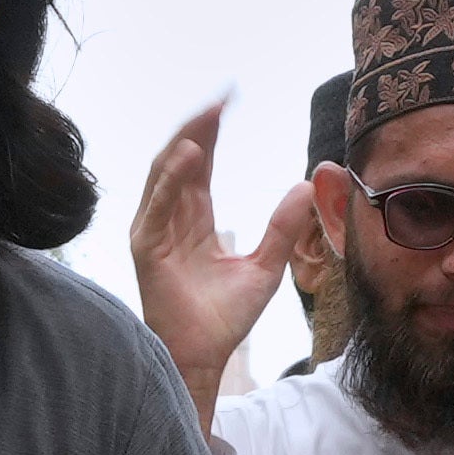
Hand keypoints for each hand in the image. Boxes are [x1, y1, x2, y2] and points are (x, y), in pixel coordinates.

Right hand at [131, 101, 302, 407]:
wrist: (204, 356)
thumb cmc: (225, 318)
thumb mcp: (265, 266)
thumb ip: (283, 227)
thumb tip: (306, 186)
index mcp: (194, 218)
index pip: (201, 163)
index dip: (212, 130)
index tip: (229, 99)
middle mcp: (170, 218)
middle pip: (179, 159)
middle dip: (198, 125)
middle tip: (221, 97)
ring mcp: (155, 232)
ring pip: (164, 174)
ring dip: (185, 141)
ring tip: (208, 116)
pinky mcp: (147, 249)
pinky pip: (158, 206)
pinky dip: (172, 180)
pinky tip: (191, 156)